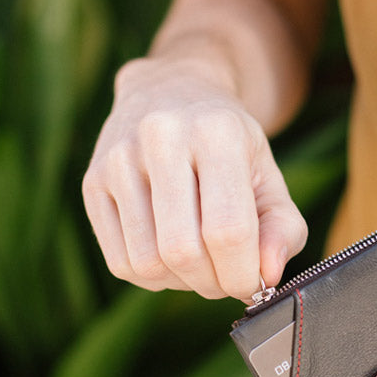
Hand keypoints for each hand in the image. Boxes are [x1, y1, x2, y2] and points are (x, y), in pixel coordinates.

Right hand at [82, 57, 306, 299]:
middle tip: (227, 279)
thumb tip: (268, 276)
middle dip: (212, 283)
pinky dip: (152, 277)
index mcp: (216, 131)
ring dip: (182, 283)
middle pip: (183, 251)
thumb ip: (284, 229)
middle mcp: (161, 138)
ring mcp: (118, 159)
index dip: (243, 273)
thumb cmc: (230, 145)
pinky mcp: (92, 182)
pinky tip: (170, 258)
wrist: (171, 92)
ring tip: (201, 265)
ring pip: (148, 262)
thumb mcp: (269, 176)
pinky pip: (120, 261)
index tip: (254, 284)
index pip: (227, 230)